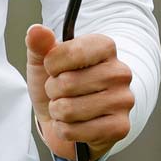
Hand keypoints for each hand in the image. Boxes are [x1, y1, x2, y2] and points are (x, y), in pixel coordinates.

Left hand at [25, 25, 132, 160]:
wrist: (64, 118)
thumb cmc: (57, 86)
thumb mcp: (43, 61)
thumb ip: (38, 44)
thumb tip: (36, 30)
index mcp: (105, 47)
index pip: (72, 52)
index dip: (52, 64)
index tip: (54, 69)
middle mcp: (120, 72)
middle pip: (67, 83)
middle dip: (53, 91)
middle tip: (61, 93)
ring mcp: (123, 101)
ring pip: (69, 109)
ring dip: (58, 112)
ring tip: (66, 108)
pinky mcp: (120, 128)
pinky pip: (74, 131)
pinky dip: (64, 130)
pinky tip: (74, 125)